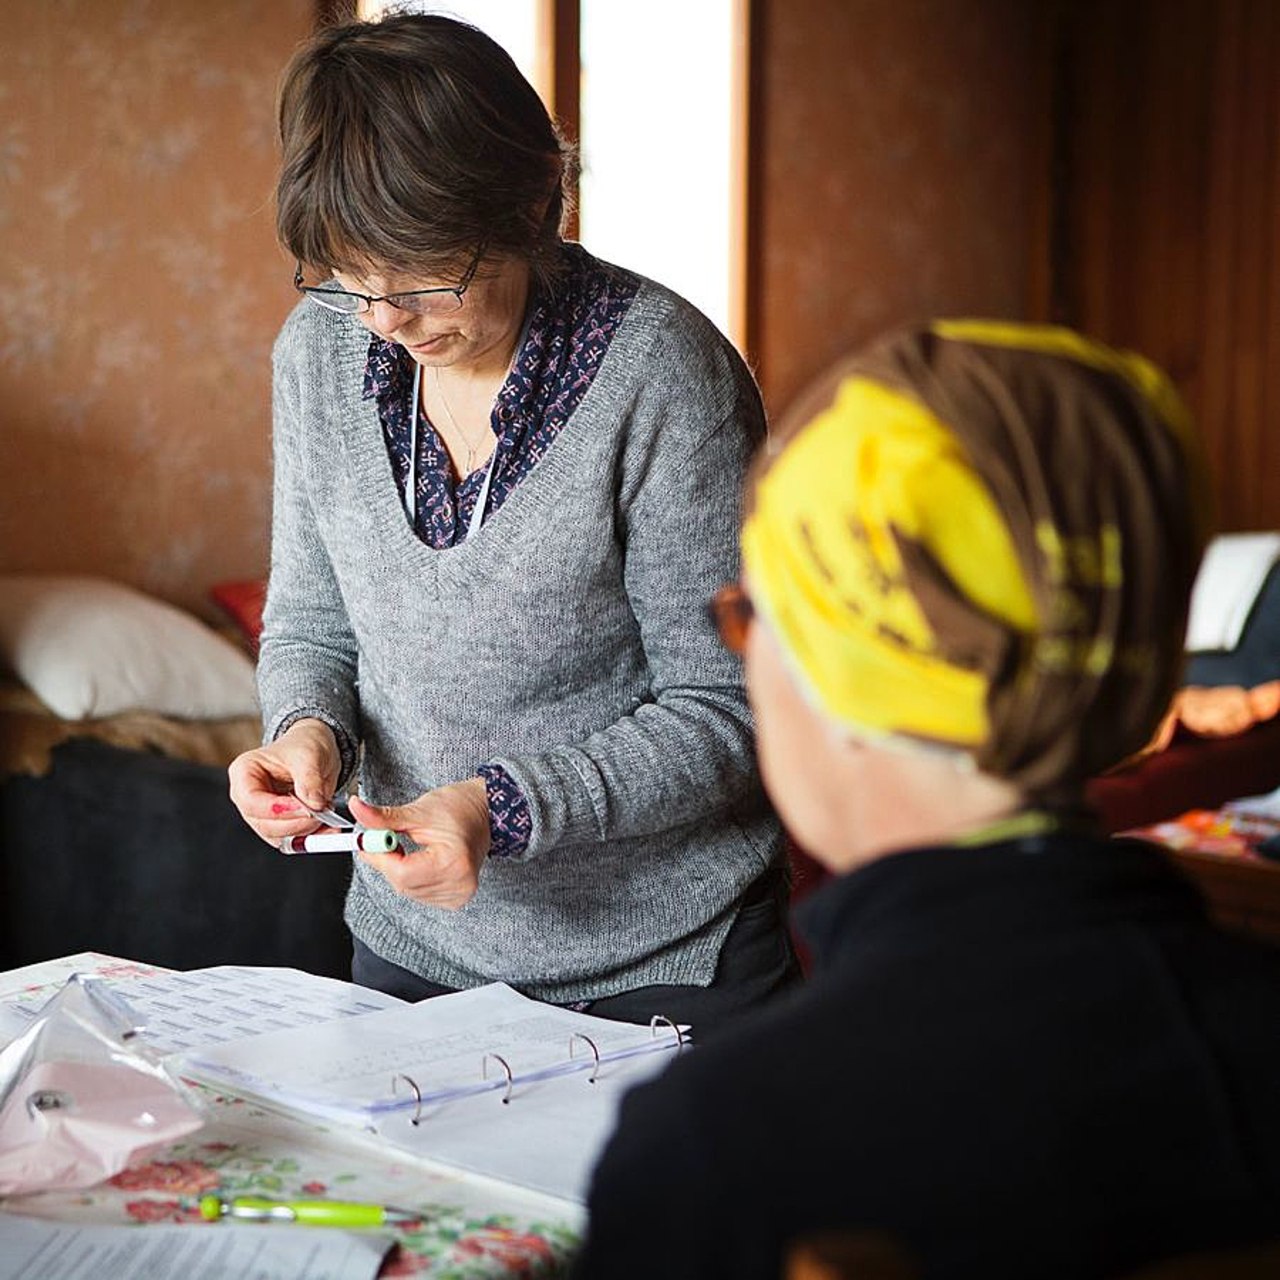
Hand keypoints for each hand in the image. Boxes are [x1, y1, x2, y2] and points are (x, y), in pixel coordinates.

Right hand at [228, 718, 341, 846]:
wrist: (316, 748)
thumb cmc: (305, 744)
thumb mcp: (309, 753)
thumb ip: (309, 779)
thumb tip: (313, 804)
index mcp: (244, 773)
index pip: (252, 801)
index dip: (278, 809)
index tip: (306, 808)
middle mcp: (247, 797)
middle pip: (264, 824)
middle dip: (296, 823)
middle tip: (322, 814)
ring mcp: (262, 813)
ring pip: (278, 837)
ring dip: (305, 833)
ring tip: (328, 817)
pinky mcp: (279, 824)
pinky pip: (292, 839)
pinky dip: (311, 837)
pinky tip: (327, 828)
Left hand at [349, 779, 491, 909]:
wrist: (486, 812)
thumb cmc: (459, 808)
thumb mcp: (418, 811)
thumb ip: (384, 817)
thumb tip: (357, 809)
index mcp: (454, 863)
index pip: (402, 873)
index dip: (380, 857)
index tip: (367, 841)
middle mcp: (459, 884)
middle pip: (402, 884)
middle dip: (387, 862)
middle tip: (384, 839)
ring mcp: (459, 894)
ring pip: (407, 890)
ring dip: (399, 870)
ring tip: (409, 847)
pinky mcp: (456, 898)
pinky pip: (419, 893)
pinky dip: (412, 877)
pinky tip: (420, 860)